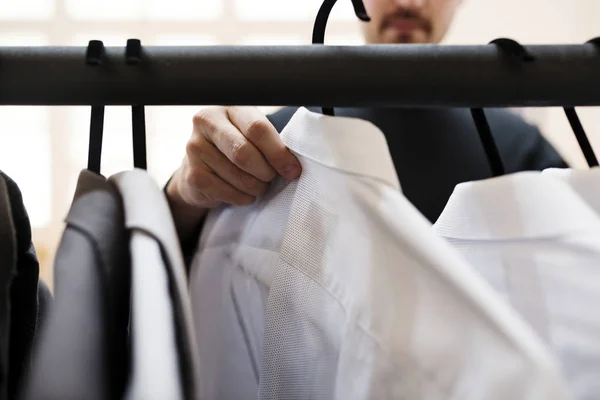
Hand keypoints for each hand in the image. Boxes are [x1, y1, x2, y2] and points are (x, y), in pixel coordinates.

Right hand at [167, 106, 301, 213]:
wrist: (200, 166)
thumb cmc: (235, 147)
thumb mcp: (251, 135)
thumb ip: (270, 142)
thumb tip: (292, 167)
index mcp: (229, 107)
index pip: (257, 128)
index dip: (278, 152)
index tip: (292, 170)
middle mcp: (207, 122)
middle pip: (244, 153)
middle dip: (266, 172)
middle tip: (272, 178)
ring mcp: (194, 148)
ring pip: (238, 176)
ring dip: (256, 187)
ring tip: (258, 186)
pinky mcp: (191, 174)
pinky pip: (227, 192)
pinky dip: (243, 198)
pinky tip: (244, 193)